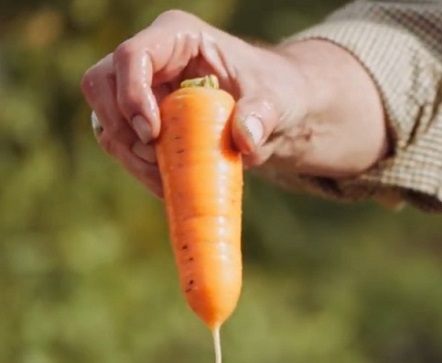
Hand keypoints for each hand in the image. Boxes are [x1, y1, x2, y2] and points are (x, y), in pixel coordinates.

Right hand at [82, 10, 386, 196]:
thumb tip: (246, 140)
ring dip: (129, 155)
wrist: (275, 113)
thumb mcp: (277, 99)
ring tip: (167, 178)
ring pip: (106, 120)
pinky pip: (121, 145)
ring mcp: (140, 88)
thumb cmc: (276, 93)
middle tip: (157, 158)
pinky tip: (166, 185)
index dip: (132, 94)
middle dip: (123, 128)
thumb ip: (262, 114)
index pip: (133, 55)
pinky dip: (138, 168)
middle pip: (102, 84)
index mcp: (178, 36)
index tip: (152, 132)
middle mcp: (152, 58)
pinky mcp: (140, 119)